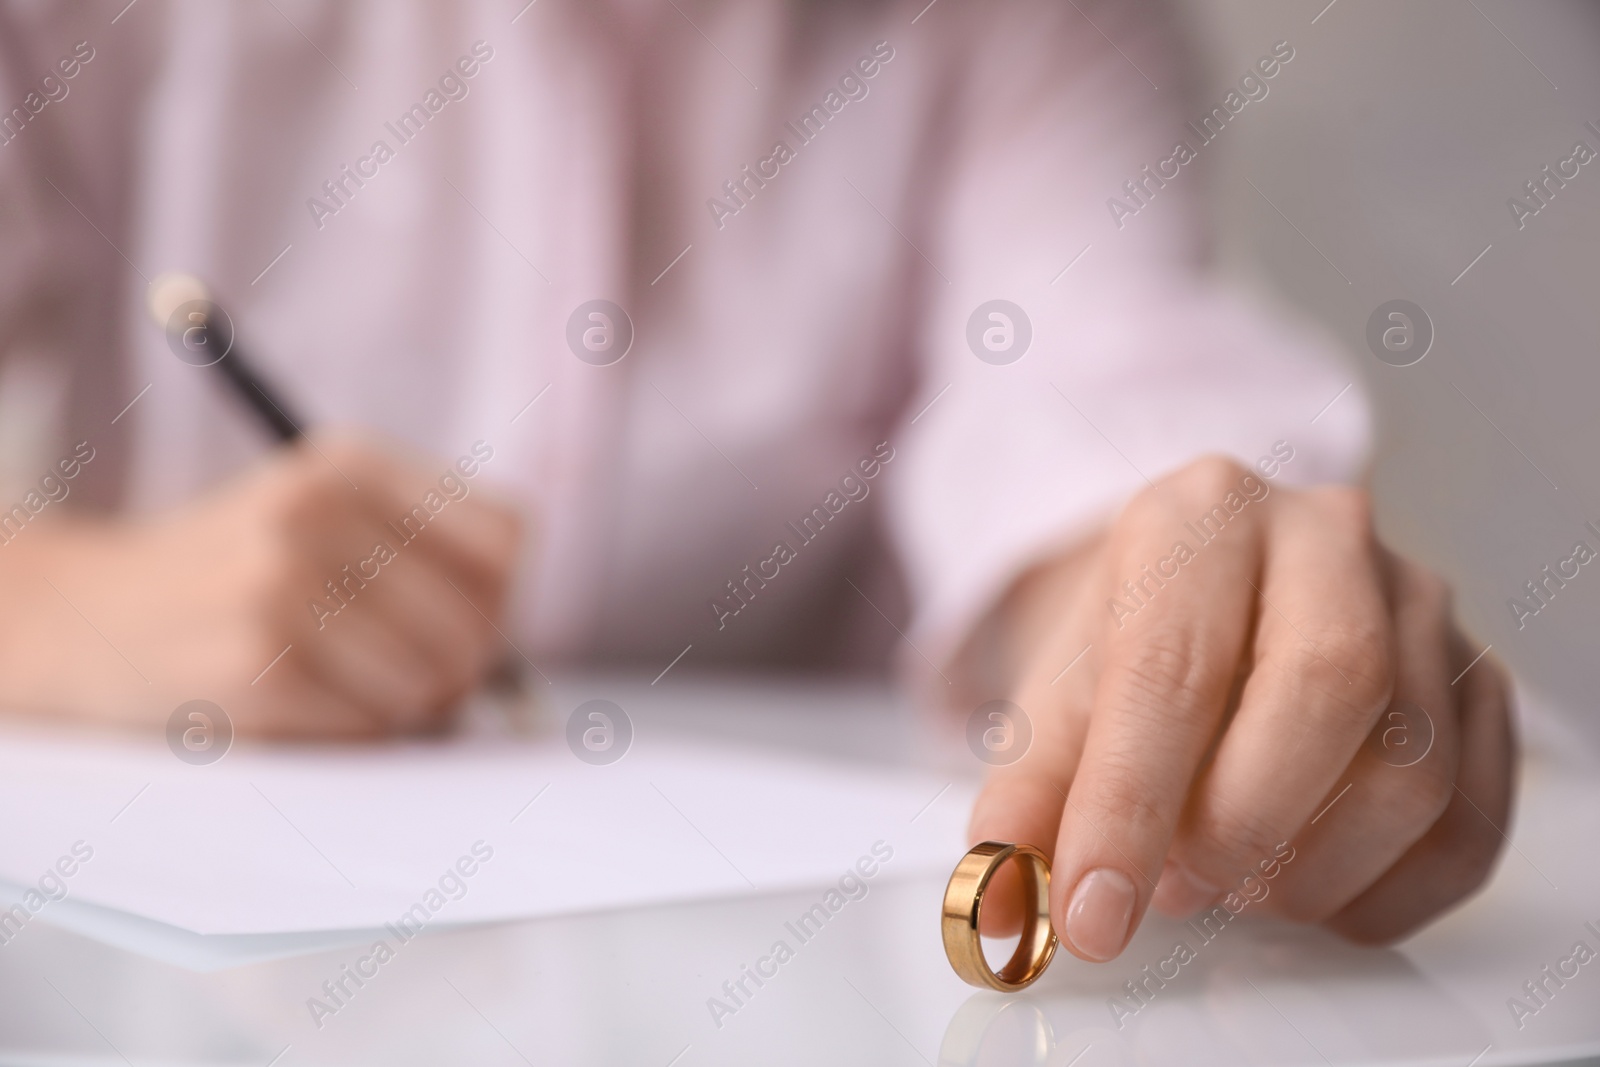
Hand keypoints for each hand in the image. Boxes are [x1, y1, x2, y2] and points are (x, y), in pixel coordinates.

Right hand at [0, 433, 522, 737]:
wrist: (87, 615)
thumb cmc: (234, 570)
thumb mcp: (321, 510)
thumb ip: (424, 548)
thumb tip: (510, 640)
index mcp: (349, 463)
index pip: (505, 539)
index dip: (501, 596)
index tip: (464, 616)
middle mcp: (318, 513)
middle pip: (477, 622)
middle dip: (463, 668)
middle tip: (424, 679)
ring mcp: (283, 589)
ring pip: (431, 684)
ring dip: (411, 709)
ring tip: (360, 689)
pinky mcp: (256, 668)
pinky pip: (371, 728)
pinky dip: (358, 733)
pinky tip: (310, 705)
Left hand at [967, 456, 1513, 958]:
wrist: (1206, 603)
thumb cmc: (1132, 648)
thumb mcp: (1057, 706)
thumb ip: (1024, 802)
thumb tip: (1000, 903)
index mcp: (1200, 514)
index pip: (1173, 665)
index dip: (1130, 806)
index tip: (1091, 910)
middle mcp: (1323, 535)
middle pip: (1326, 689)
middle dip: (1240, 826)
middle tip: (1176, 889)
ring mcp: (1419, 603)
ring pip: (1410, 769)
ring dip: (1309, 872)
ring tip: (1230, 882)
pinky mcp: (1477, 679)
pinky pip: (1470, 823)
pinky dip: (1385, 895)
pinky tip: (1310, 892)